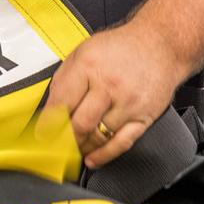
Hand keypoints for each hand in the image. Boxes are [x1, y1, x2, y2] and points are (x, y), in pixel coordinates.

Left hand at [46, 24, 185, 169]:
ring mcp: (128, 103)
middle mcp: (109, 85)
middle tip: (54, 147)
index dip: (47, 123)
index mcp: (89, 66)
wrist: (161, 45)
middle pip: (79, 124)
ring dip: (81, 148)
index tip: (42, 134)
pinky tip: (93, 158)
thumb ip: (65, 78)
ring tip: (72, 149)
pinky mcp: (143, 117)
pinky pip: (121, 143)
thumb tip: (50, 107)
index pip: (61, 102)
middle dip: (63, 140)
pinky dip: (104, 155)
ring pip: (98, 137)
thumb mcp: (85, 50)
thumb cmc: (122, 48)